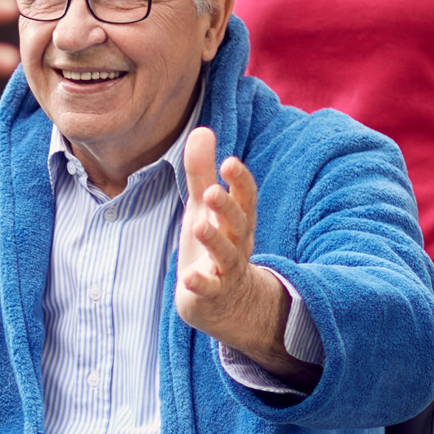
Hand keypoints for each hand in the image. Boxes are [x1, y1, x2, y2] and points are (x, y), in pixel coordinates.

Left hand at [173, 127, 304, 375]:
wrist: (227, 303)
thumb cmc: (214, 246)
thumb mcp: (205, 208)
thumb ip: (201, 172)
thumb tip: (202, 129)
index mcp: (237, 220)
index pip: (245, 197)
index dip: (239, 181)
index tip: (229, 161)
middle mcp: (238, 243)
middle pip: (238, 223)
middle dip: (226, 207)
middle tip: (211, 192)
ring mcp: (227, 270)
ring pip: (226, 255)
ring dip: (214, 240)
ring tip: (199, 225)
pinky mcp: (213, 294)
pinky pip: (209, 290)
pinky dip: (200, 284)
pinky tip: (188, 278)